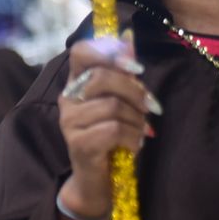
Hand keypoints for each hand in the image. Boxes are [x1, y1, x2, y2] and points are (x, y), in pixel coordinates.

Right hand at [57, 33, 158, 219]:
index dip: (108, 51)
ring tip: (142, 130)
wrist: (97, 180)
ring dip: (137, 118)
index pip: (80, 51)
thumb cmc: (111, 135)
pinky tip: (136, 144)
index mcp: (76, 82)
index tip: (135, 67)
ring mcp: (70, 122)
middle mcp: (67, 99)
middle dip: (135, 91)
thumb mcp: (120, 100)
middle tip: (150, 106)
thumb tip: (129, 38)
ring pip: (112, 106)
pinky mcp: (78, 144)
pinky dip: (133, 136)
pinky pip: (113, 130)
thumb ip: (123, 71)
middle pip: (102, 77)